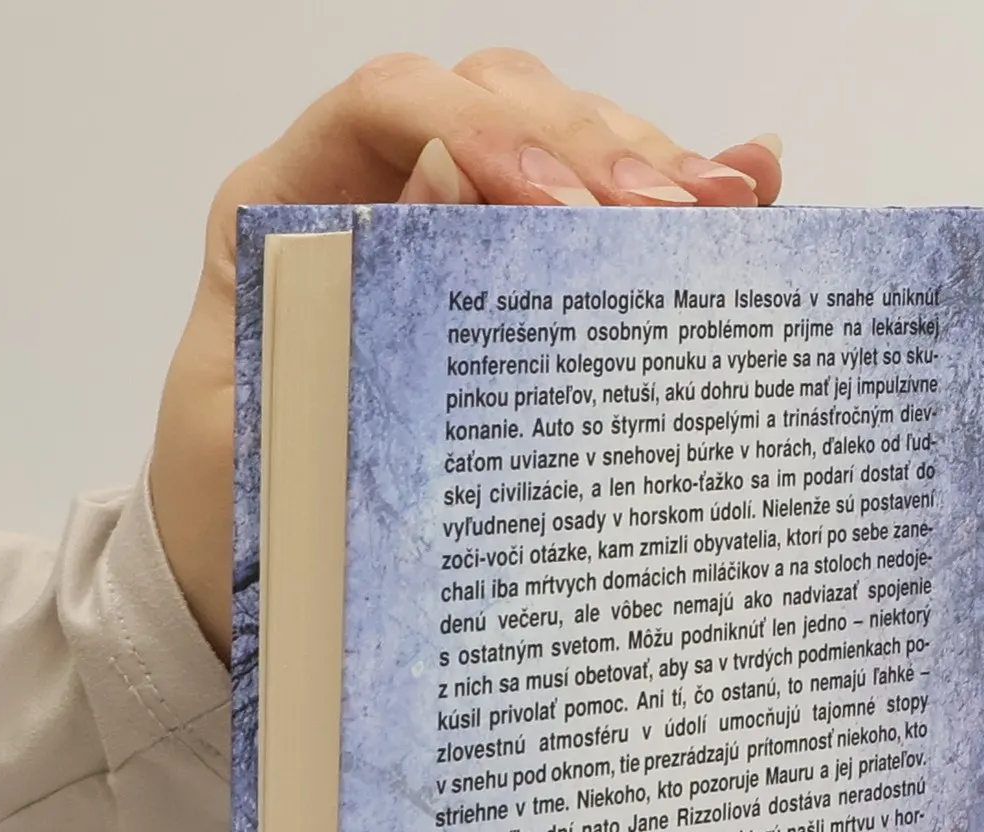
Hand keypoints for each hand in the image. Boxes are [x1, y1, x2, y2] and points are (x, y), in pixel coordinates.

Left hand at [149, 49, 783, 656]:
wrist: (234, 574)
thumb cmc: (234, 508)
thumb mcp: (254, 440)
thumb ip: (333, 339)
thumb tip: (452, 230)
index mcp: (288, 210)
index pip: (391, 106)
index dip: (484, 128)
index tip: (559, 206)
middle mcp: (374, 195)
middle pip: (501, 104)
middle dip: (593, 148)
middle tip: (670, 223)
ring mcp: (452, 230)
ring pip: (564, 142)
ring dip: (648, 169)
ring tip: (724, 217)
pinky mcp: (510, 284)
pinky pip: (596, 216)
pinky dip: (673, 202)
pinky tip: (749, 195)